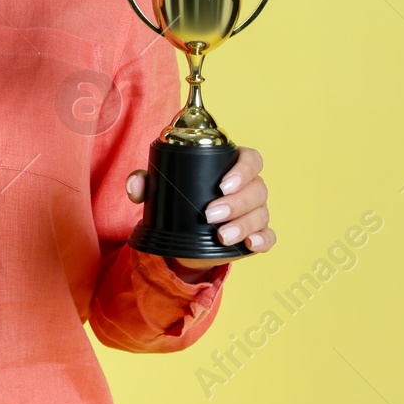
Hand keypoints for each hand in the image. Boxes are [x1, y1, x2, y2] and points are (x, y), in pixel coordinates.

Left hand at [125, 146, 274, 271]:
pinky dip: (262, 240)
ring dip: (243, 224)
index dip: (243, 170)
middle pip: (257, 189)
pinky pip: (268, 236)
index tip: (223, 184)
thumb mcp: (160, 190)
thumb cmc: (178, 200)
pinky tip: (249, 245)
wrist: (181, 236)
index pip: (250, 159)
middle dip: (236, 203)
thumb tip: (135, 185)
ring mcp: (254, 211)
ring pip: (261, 213)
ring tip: (221, 235)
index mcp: (231, 167)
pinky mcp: (255, 234)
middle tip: (210, 214)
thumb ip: (145, 183)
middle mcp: (248, 187)